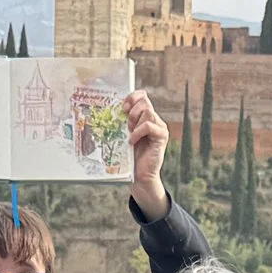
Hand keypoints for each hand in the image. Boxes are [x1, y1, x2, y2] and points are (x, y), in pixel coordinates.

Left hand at [123, 92, 169, 217]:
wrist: (139, 176)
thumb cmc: (129, 156)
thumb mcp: (123, 135)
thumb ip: (122, 122)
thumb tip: (109, 110)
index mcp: (144, 117)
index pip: (142, 96)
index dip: (132, 97)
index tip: (122, 107)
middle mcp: (154, 120)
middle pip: (145, 102)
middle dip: (132, 110)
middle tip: (126, 124)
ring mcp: (159, 128)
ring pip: (148, 112)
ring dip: (135, 121)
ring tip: (129, 133)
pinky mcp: (161, 137)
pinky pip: (150, 126)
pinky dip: (138, 132)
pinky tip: (132, 141)